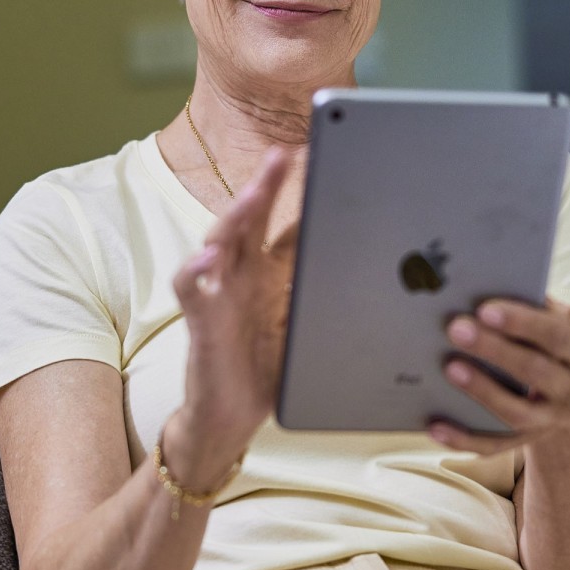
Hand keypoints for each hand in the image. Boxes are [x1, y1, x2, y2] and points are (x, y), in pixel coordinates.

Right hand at [167, 150, 293, 479]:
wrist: (232, 416)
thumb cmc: (268, 368)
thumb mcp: (307, 325)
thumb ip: (325, 294)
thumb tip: (379, 272)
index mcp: (271, 272)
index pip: (288, 223)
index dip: (304, 193)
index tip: (325, 160)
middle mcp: (243, 274)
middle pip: (253, 218)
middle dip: (267, 184)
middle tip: (284, 154)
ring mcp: (219, 293)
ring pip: (220, 241)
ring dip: (236, 216)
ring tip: (252, 193)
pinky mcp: (201, 320)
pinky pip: (190, 289)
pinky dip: (195, 271)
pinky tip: (208, 259)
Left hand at [430, 297, 569, 454]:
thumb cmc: (567, 343)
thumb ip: (541, 306)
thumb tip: (493, 282)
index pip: (556, 335)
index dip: (521, 322)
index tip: (485, 309)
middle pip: (534, 372)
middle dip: (494, 350)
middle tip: (456, 329)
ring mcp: (553, 419)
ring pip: (516, 412)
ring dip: (482, 391)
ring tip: (449, 367)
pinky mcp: (529, 438)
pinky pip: (496, 445)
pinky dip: (464, 439)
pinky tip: (435, 426)